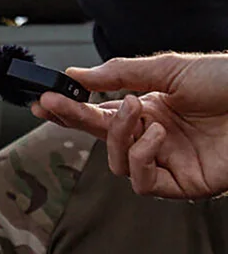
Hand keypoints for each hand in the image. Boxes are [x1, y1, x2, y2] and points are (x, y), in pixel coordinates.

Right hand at [31, 52, 227, 198]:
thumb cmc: (227, 81)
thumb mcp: (168, 68)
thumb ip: (119, 74)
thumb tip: (76, 74)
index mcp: (150, 108)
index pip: (99, 112)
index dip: (69, 107)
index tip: (43, 98)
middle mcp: (154, 136)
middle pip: (100, 137)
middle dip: (74, 120)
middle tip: (55, 104)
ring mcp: (169, 161)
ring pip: (118, 163)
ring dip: (120, 136)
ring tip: (141, 111)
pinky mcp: (185, 184)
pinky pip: (144, 182)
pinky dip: (142, 157)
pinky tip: (157, 135)